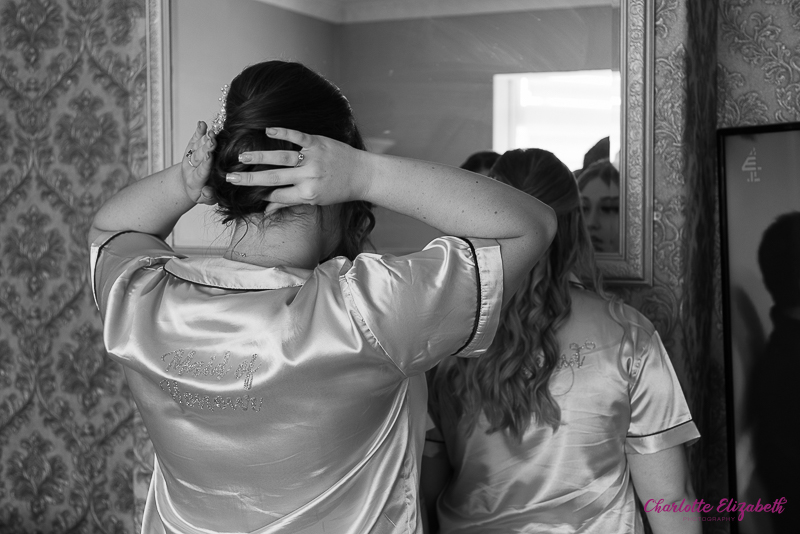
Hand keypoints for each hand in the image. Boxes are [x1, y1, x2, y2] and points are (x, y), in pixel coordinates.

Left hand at [181, 121, 216, 204]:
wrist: (188, 185)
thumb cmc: (201, 193)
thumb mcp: (205, 200)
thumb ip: (208, 197)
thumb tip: (207, 191)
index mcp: (195, 181)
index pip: (201, 171)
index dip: (206, 163)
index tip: (209, 154)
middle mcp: (191, 167)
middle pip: (199, 156)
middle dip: (206, 147)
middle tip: (213, 140)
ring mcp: (191, 158)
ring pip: (197, 147)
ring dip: (204, 138)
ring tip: (211, 131)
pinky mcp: (191, 150)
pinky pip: (195, 140)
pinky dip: (198, 132)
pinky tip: (202, 124)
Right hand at [225, 127, 369, 207]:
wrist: (363, 175)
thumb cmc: (338, 189)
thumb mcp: (316, 201)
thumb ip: (291, 201)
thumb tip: (267, 210)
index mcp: (307, 195)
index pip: (277, 194)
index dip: (259, 193)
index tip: (240, 191)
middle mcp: (309, 178)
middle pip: (274, 178)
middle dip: (250, 179)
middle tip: (230, 177)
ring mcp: (313, 159)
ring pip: (282, 158)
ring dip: (260, 156)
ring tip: (242, 156)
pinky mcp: (318, 142)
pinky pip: (298, 136)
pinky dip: (283, 132)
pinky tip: (267, 130)